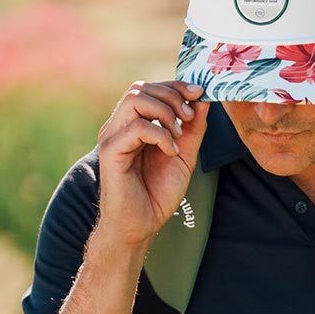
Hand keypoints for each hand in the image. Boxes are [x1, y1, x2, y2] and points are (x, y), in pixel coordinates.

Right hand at [96, 78, 208, 246]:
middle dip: (172, 96)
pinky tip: (171, 152)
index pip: (149, 89)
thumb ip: (193, 128)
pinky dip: (161, 135)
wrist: (139, 226)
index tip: (199, 93)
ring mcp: (113, 137)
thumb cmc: (157, 194)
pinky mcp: (111, 151)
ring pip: (134, 99)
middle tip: (189, 118)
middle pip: (141, 88)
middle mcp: (119, 127)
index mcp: (133, 124)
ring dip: (165, 112)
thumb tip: (203, 99)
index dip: (175, 86)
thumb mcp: (184, 155)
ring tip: (179, 135)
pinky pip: (136, 126)